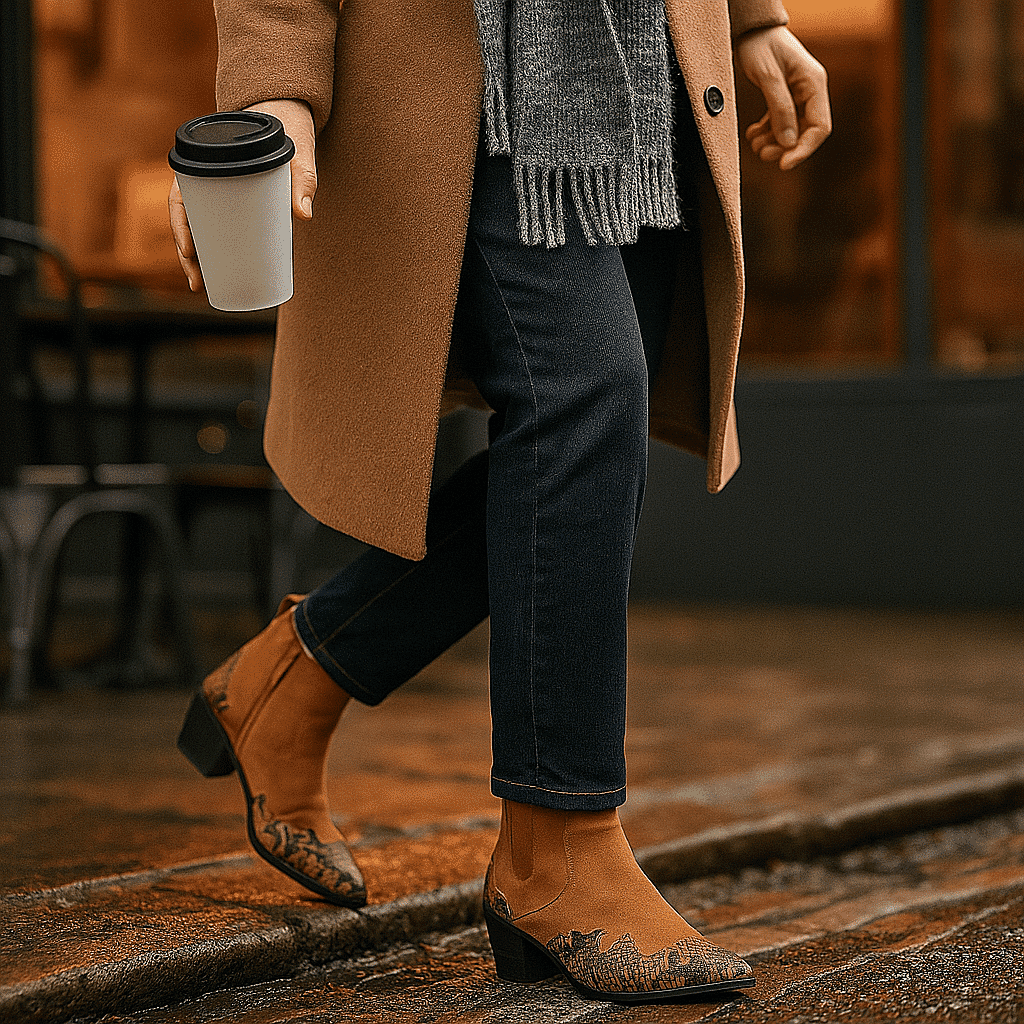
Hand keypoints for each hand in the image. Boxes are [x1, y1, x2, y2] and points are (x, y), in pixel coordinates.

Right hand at [168, 98, 317, 292]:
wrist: (288, 116)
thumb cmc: (288, 129)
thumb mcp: (295, 152)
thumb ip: (302, 178)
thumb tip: (304, 215)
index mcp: (209, 161)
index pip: (182, 195)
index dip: (180, 225)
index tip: (189, 250)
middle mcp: (208, 178)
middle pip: (187, 219)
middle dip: (186, 254)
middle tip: (197, 283)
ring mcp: (219, 191)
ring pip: (200, 227)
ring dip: (195, 258)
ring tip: (201, 286)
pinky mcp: (234, 201)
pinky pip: (218, 226)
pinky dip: (216, 249)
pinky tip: (217, 273)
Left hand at [735, 26, 830, 169]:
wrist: (751, 29)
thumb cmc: (760, 45)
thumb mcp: (768, 77)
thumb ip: (780, 109)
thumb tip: (788, 143)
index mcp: (814, 84)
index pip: (819, 126)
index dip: (803, 149)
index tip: (784, 164)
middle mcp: (810, 91)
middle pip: (805, 132)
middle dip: (784, 148)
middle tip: (762, 154)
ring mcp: (798, 95)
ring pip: (790, 130)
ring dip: (773, 142)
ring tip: (754, 144)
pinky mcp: (784, 98)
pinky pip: (779, 123)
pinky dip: (767, 132)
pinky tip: (753, 134)